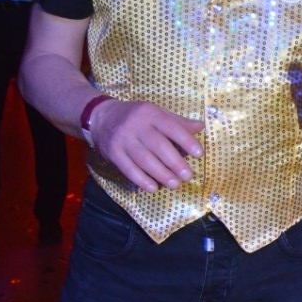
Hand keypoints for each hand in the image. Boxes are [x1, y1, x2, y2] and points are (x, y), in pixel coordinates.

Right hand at [89, 99, 203, 193]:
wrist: (101, 117)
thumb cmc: (135, 116)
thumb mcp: (155, 113)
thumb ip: (177, 122)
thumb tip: (200, 127)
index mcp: (150, 112)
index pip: (171, 127)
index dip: (186, 141)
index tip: (198, 154)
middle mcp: (136, 125)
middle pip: (158, 146)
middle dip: (175, 162)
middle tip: (188, 176)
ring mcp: (123, 139)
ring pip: (144, 159)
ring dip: (161, 174)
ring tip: (174, 184)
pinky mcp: (113, 152)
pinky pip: (128, 169)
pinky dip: (141, 180)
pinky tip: (153, 188)